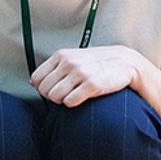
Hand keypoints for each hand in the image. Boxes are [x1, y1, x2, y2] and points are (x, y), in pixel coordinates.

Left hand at [30, 45, 144, 105]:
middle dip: (52, 96)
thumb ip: (53, 68)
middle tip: (66, 94)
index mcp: (61, 55)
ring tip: (74, 95)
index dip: (43, 88)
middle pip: (44, 90)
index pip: (36, 79)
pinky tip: (82, 98)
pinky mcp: (92, 84)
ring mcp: (81, 73)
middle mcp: (69, 62)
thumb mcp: (73, 59)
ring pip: (54, 97)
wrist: (127, 63)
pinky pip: (69, 102)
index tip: (55, 88)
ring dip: (62, 101)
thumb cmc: (96, 63)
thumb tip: (33, 82)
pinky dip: (73, 104)